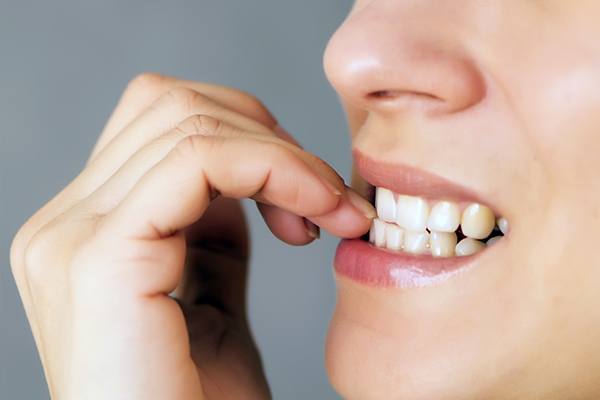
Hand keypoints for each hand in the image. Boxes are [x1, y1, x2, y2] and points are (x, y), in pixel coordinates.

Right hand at [10, 73, 373, 398]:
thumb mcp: (210, 295)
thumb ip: (211, 230)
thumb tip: (239, 175)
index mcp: (86, 229)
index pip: (162, 120)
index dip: (250, 136)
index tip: (311, 196)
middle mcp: (63, 224)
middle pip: (171, 103)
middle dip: (268, 135)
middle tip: (325, 198)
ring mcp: (71, 238)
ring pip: (188, 119)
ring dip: (282, 154)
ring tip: (328, 212)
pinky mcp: (98, 259)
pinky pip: (199, 160)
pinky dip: (273, 168)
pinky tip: (313, 214)